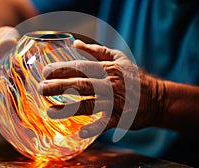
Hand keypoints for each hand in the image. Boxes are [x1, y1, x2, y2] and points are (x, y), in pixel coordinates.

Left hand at [38, 40, 165, 137]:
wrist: (157, 98)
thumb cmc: (133, 77)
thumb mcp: (118, 59)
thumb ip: (96, 51)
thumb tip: (75, 44)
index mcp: (108, 69)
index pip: (81, 67)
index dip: (62, 69)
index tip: (45, 72)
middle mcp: (110, 84)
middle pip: (81, 85)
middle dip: (59, 86)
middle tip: (41, 89)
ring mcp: (116, 102)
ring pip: (89, 105)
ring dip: (69, 109)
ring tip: (50, 112)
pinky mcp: (121, 118)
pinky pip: (105, 124)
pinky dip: (94, 128)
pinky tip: (80, 133)